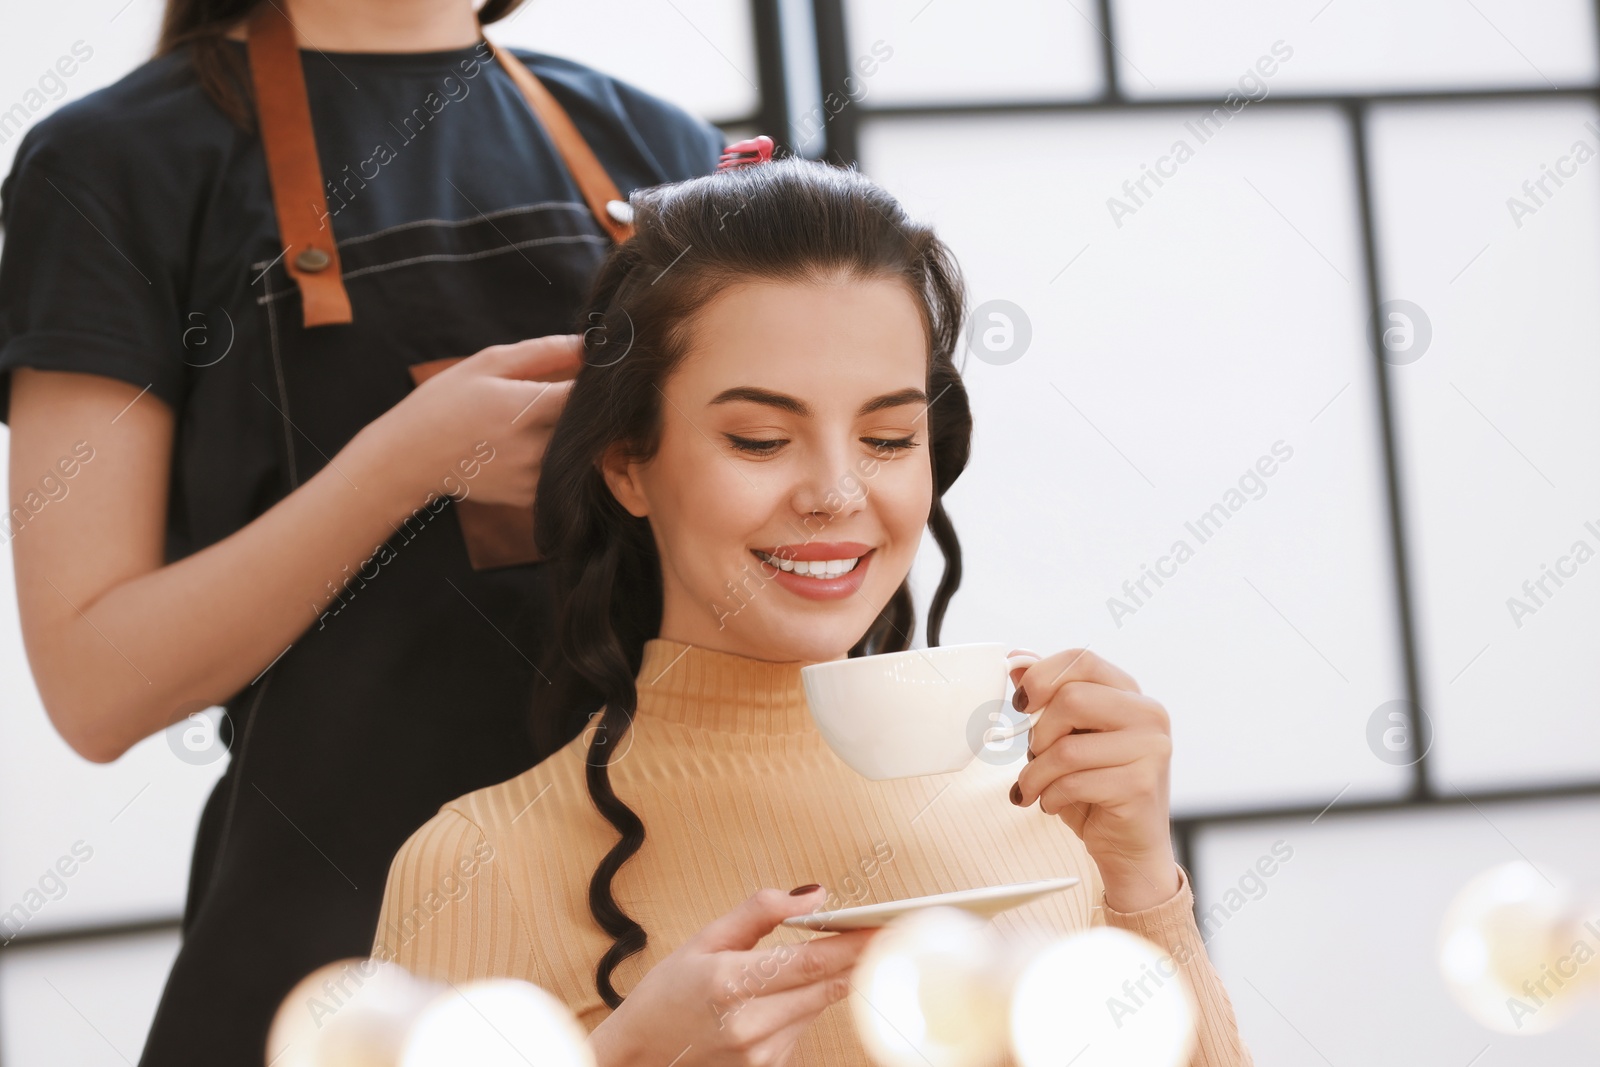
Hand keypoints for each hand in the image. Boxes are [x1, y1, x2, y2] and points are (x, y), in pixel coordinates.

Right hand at [361, 335, 582, 509]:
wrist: (409, 458)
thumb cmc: (446, 402)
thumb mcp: (489, 364)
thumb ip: (545, 352)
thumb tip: (589, 344)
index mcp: (528, 408)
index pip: (588, 396)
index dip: (593, 383)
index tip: (587, 375)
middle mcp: (537, 447)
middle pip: (587, 427)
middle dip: (582, 411)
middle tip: (556, 397)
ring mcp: (535, 477)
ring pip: (576, 452)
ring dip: (569, 437)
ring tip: (534, 423)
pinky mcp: (530, 496)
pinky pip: (559, 473)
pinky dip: (552, 459)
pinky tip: (523, 446)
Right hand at [589, 886, 875, 1066]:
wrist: (642, 1055)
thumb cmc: (666, 995)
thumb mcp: (704, 939)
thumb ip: (761, 911)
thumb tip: (814, 895)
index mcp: (729, 984)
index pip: (809, 962)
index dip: (853, 943)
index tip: (882, 925)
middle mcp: (750, 1024)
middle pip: (827, 986)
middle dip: (855, 957)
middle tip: (879, 931)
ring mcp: (761, 1052)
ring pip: (820, 1004)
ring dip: (827, 979)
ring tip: (817, 956)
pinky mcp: (769, 1066)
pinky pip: (804, 1025)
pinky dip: (805, 1003)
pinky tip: (783, 993)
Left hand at [1007, 647, 1179, 911]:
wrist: (1130, 848)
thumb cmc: (1095, 787)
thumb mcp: (1067, 737)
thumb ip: (1048, 697)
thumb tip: (1016, 660)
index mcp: (1130, 693)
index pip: (1081, 659)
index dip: (1041, 677)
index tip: (1020, 705)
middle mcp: (1149, 714)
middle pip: (1071, 698)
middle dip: (1038, 733)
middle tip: (1033, 757)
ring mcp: (1151, 749)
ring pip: (1066, 748)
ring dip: (1034, 774)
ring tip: (1032, 789)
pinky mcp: (1140, 785)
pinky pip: (1074, 783)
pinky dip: (1050, 797)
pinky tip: (1052, 804)